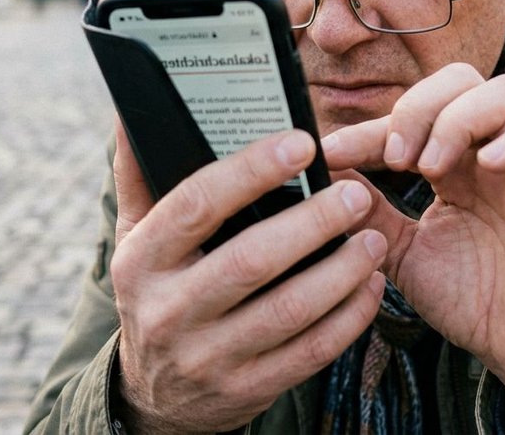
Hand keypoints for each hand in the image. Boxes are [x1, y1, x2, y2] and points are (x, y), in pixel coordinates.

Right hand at [109, 120, 387, 432]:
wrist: (154, 398)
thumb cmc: (157, 292)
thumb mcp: (135, 239)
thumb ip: (140, 174)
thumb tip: (131, 106)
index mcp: (142, 261)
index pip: (196, 205)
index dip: (251, 171)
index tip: (302, 144)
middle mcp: (170, 311)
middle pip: (250, 260)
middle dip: (311, 223)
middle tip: (355, 195)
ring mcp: (210, 356)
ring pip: (289, 311)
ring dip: (341, 272)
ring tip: (373, 238)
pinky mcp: (248, 389)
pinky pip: (310, 352)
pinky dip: (349, 317)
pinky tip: (370, 285)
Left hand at [322, 63, 504, 433]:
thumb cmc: (469, 298)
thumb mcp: (402, 251)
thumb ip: (367, 212)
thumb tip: (321, 174)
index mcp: (453, 163)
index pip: (412, 115)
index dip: (369, 126)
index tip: (333, 152)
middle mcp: (491, 153)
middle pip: (462, 80)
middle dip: (419, 106)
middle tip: (394, 158)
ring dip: (459, 117)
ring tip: (430, 167)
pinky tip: (490, 164)